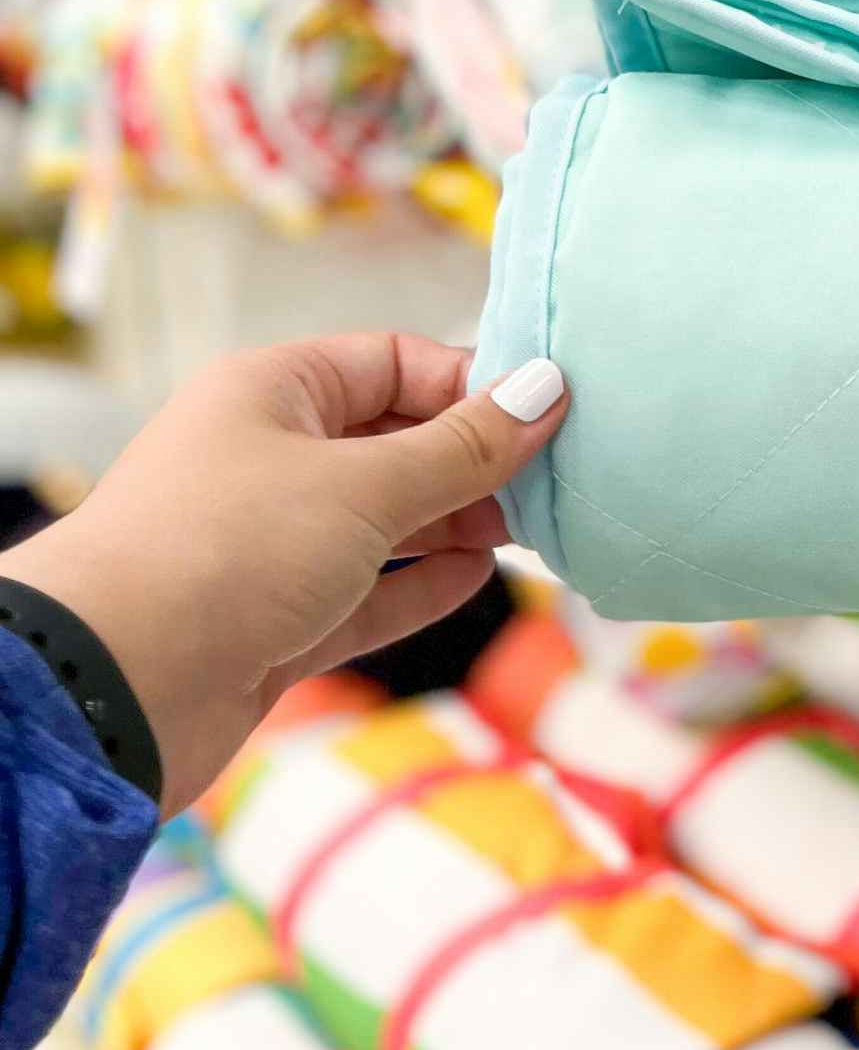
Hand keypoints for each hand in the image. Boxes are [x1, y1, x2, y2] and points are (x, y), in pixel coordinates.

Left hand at [0, 334, 567, 813]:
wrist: (111, 687)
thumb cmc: (228, 551)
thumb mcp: (365, 484)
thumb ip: (465, 445)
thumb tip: (547, 389)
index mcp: (272, 393)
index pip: (394, 362)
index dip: (472, 383)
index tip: (548, 414)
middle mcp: (267, 459)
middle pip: (395, 441)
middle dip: (474, 459)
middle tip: (555, 481)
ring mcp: (270, 545)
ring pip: (385, 520)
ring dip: (458, 523)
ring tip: (532, 530)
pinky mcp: (275, 622)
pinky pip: (367, 592)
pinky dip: (423, 585)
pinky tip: (480, 576)